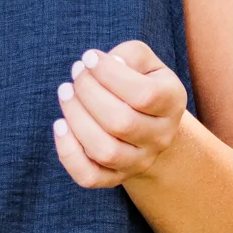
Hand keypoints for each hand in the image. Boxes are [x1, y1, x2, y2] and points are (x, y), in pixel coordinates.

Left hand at [51, 38, 187, 192]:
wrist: (148, 124)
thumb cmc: (140, 82)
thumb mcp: (142, 62)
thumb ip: (128, 55)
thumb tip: (100, 65)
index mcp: (172, 103)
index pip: (144, 94)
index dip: (109, 74)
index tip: (88, 58)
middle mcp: (160, 137)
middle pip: (121, 123)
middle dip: (89, 93)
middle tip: (76, 75)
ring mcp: (139, 162)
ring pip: (104, 151)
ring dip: (76, 119)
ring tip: (65, 93)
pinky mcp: (116, 178)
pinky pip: (89, 177)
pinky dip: (69, 153)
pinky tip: (60, 126)